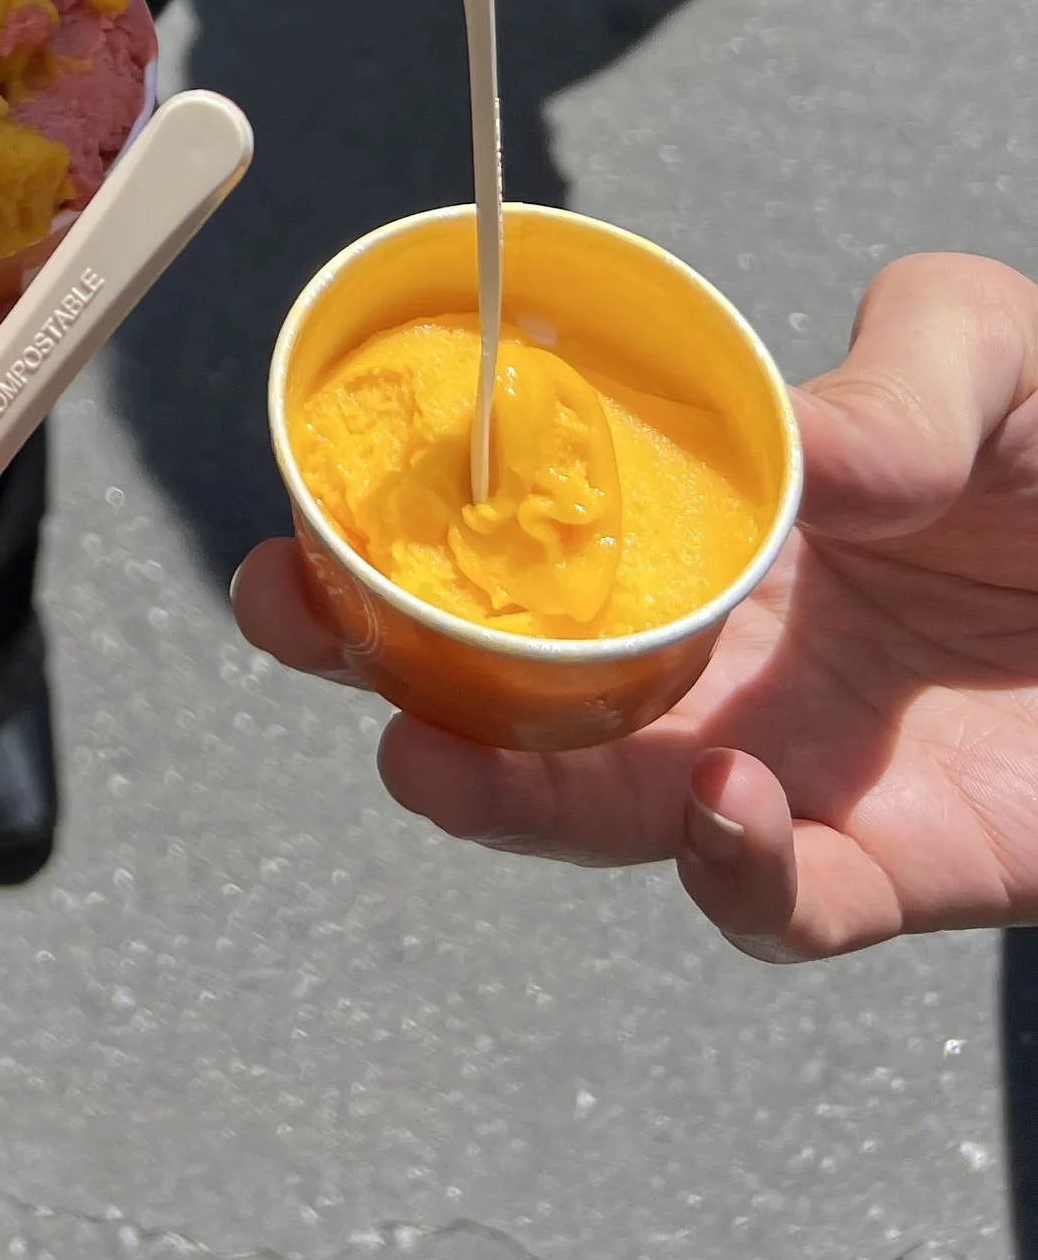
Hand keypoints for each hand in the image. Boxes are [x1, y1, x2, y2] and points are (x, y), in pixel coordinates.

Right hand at [234, 251, 1037, 959]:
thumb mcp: (989, 351)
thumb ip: (888, 376)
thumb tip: (784, 460)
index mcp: (711, 534)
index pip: (526, 543)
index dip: (403, 534)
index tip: (303, 505)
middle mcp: (722, 659)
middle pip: (515, 690)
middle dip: (380, 670)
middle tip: (292, 622)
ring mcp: (794, 767)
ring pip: (607, 814)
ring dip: (510, 799)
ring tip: (440, 760)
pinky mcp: (896, 866)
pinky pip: (784, 907)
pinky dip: (734, 880)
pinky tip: (721, 816)